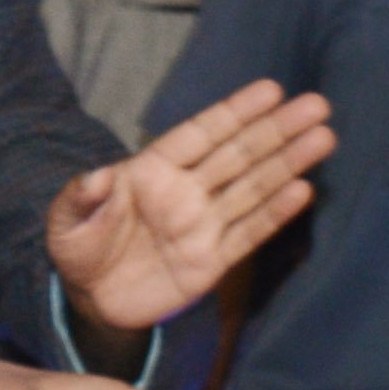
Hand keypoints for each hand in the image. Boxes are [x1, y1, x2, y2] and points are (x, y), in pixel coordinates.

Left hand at [48, 82, 333, 334]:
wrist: (91, 299)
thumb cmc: (79, 248)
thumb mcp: (65, 223)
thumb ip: (80, 198)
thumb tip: (97, 177)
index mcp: (153, 170)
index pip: (201, 134)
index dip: (235, 112)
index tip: (271, 89)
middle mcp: (186, 191)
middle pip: (239, 154)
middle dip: (276, 130)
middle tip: (316, 105)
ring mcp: (203, 224)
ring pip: (253, 188)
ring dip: (287, 164)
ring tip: (323, 138)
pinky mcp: (212, 261)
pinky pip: (248, 233)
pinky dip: (275, 213)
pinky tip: (303, 191)